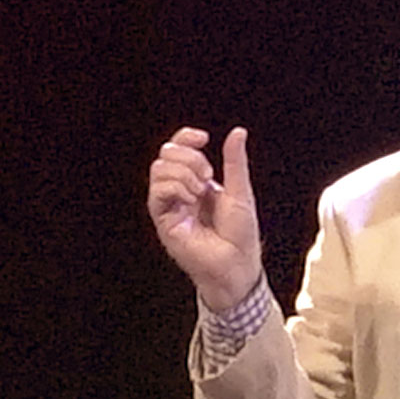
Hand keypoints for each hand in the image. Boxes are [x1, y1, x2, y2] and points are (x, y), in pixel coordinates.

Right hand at [146, 125, 264, 313]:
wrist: (236, 265)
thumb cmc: (241, 236)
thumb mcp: (240, 192)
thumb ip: (235, 162)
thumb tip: (237, 132)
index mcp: (199, 182)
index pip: (180, 149)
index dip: (186, 137)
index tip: (203, 138)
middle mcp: (181, 191)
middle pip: (167, 154)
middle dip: (188, 156)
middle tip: (207, 175)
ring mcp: (171, 205)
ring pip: (159, 169)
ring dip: (183, 172)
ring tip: (201, 191)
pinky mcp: (163, 220)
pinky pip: (158, 191)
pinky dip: (176, 186)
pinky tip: (191, 199)